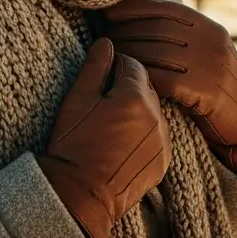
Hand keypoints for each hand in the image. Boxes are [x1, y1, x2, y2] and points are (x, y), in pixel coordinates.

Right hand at [36, 37, 170, 237]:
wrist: (80, 196)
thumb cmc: (73, 145)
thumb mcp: (77, 100)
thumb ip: (95, 67)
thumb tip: (106, 41)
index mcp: (135, 97)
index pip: (132, 65)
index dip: (115, 67)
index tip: (100, 78)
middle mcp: (157, 117)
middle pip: (146, 87)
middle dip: (128, 88)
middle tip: (103, 103)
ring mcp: (163, 141)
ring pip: (154, 112)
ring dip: (138, 112)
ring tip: (111, 126)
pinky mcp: (163, 162)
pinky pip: (158, 137)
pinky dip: (145, 135)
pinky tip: (122, 144)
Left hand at [99, 0, 236, 172]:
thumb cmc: (214, 82)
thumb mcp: (205, 49)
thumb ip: (181, 32)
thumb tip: (141, 5)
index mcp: (209, 27)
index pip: (166, 9)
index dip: (134, 9)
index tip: (109, 13)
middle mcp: (212, 41)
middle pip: (158, 30)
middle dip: (125, 32)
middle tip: (103, 38)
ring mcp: (211, 65)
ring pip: (157, 53)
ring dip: (127, 54)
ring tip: (108, 57)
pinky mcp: (205, 91)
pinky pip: (163, 79)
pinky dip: (140, 77)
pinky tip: (125, 78)